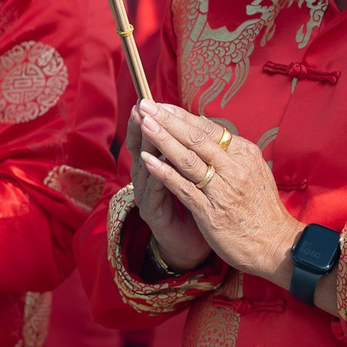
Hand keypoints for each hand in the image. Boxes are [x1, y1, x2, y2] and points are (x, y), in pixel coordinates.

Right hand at [125, 110, 211, 272]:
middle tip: (143, 105)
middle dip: (144, 126)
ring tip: (146, 125)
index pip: (154, 138)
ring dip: (145, 145)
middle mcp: (150, 180)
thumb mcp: (197, 179)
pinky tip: (154, 162)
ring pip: (145, 166)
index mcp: (160, 168)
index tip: (154, 98)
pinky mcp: (153, 214)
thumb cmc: (197, 209)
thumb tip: (204, 127)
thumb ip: (195, 157)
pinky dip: (155, 176)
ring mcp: (148, 197)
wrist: (192, 248)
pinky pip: (153, 192)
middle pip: (142, 147)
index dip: (154, 120)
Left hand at [133, 100, 298, 279]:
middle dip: (168, 120)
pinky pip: (183, 188)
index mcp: (245, 154)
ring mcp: (223, 190)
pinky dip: (164, 173)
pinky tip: (148, 161)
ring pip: (188, 159)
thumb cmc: (261, 208)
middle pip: (196, 138)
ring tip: (144, 125)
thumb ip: (230, 153)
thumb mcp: (253, 171)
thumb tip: (205, 129)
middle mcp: (235, 168)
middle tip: (146, 105)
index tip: (161, 105)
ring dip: (163, 140)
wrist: (275, 244)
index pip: (208, 128)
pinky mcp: (211, 212)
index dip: (181, 115)